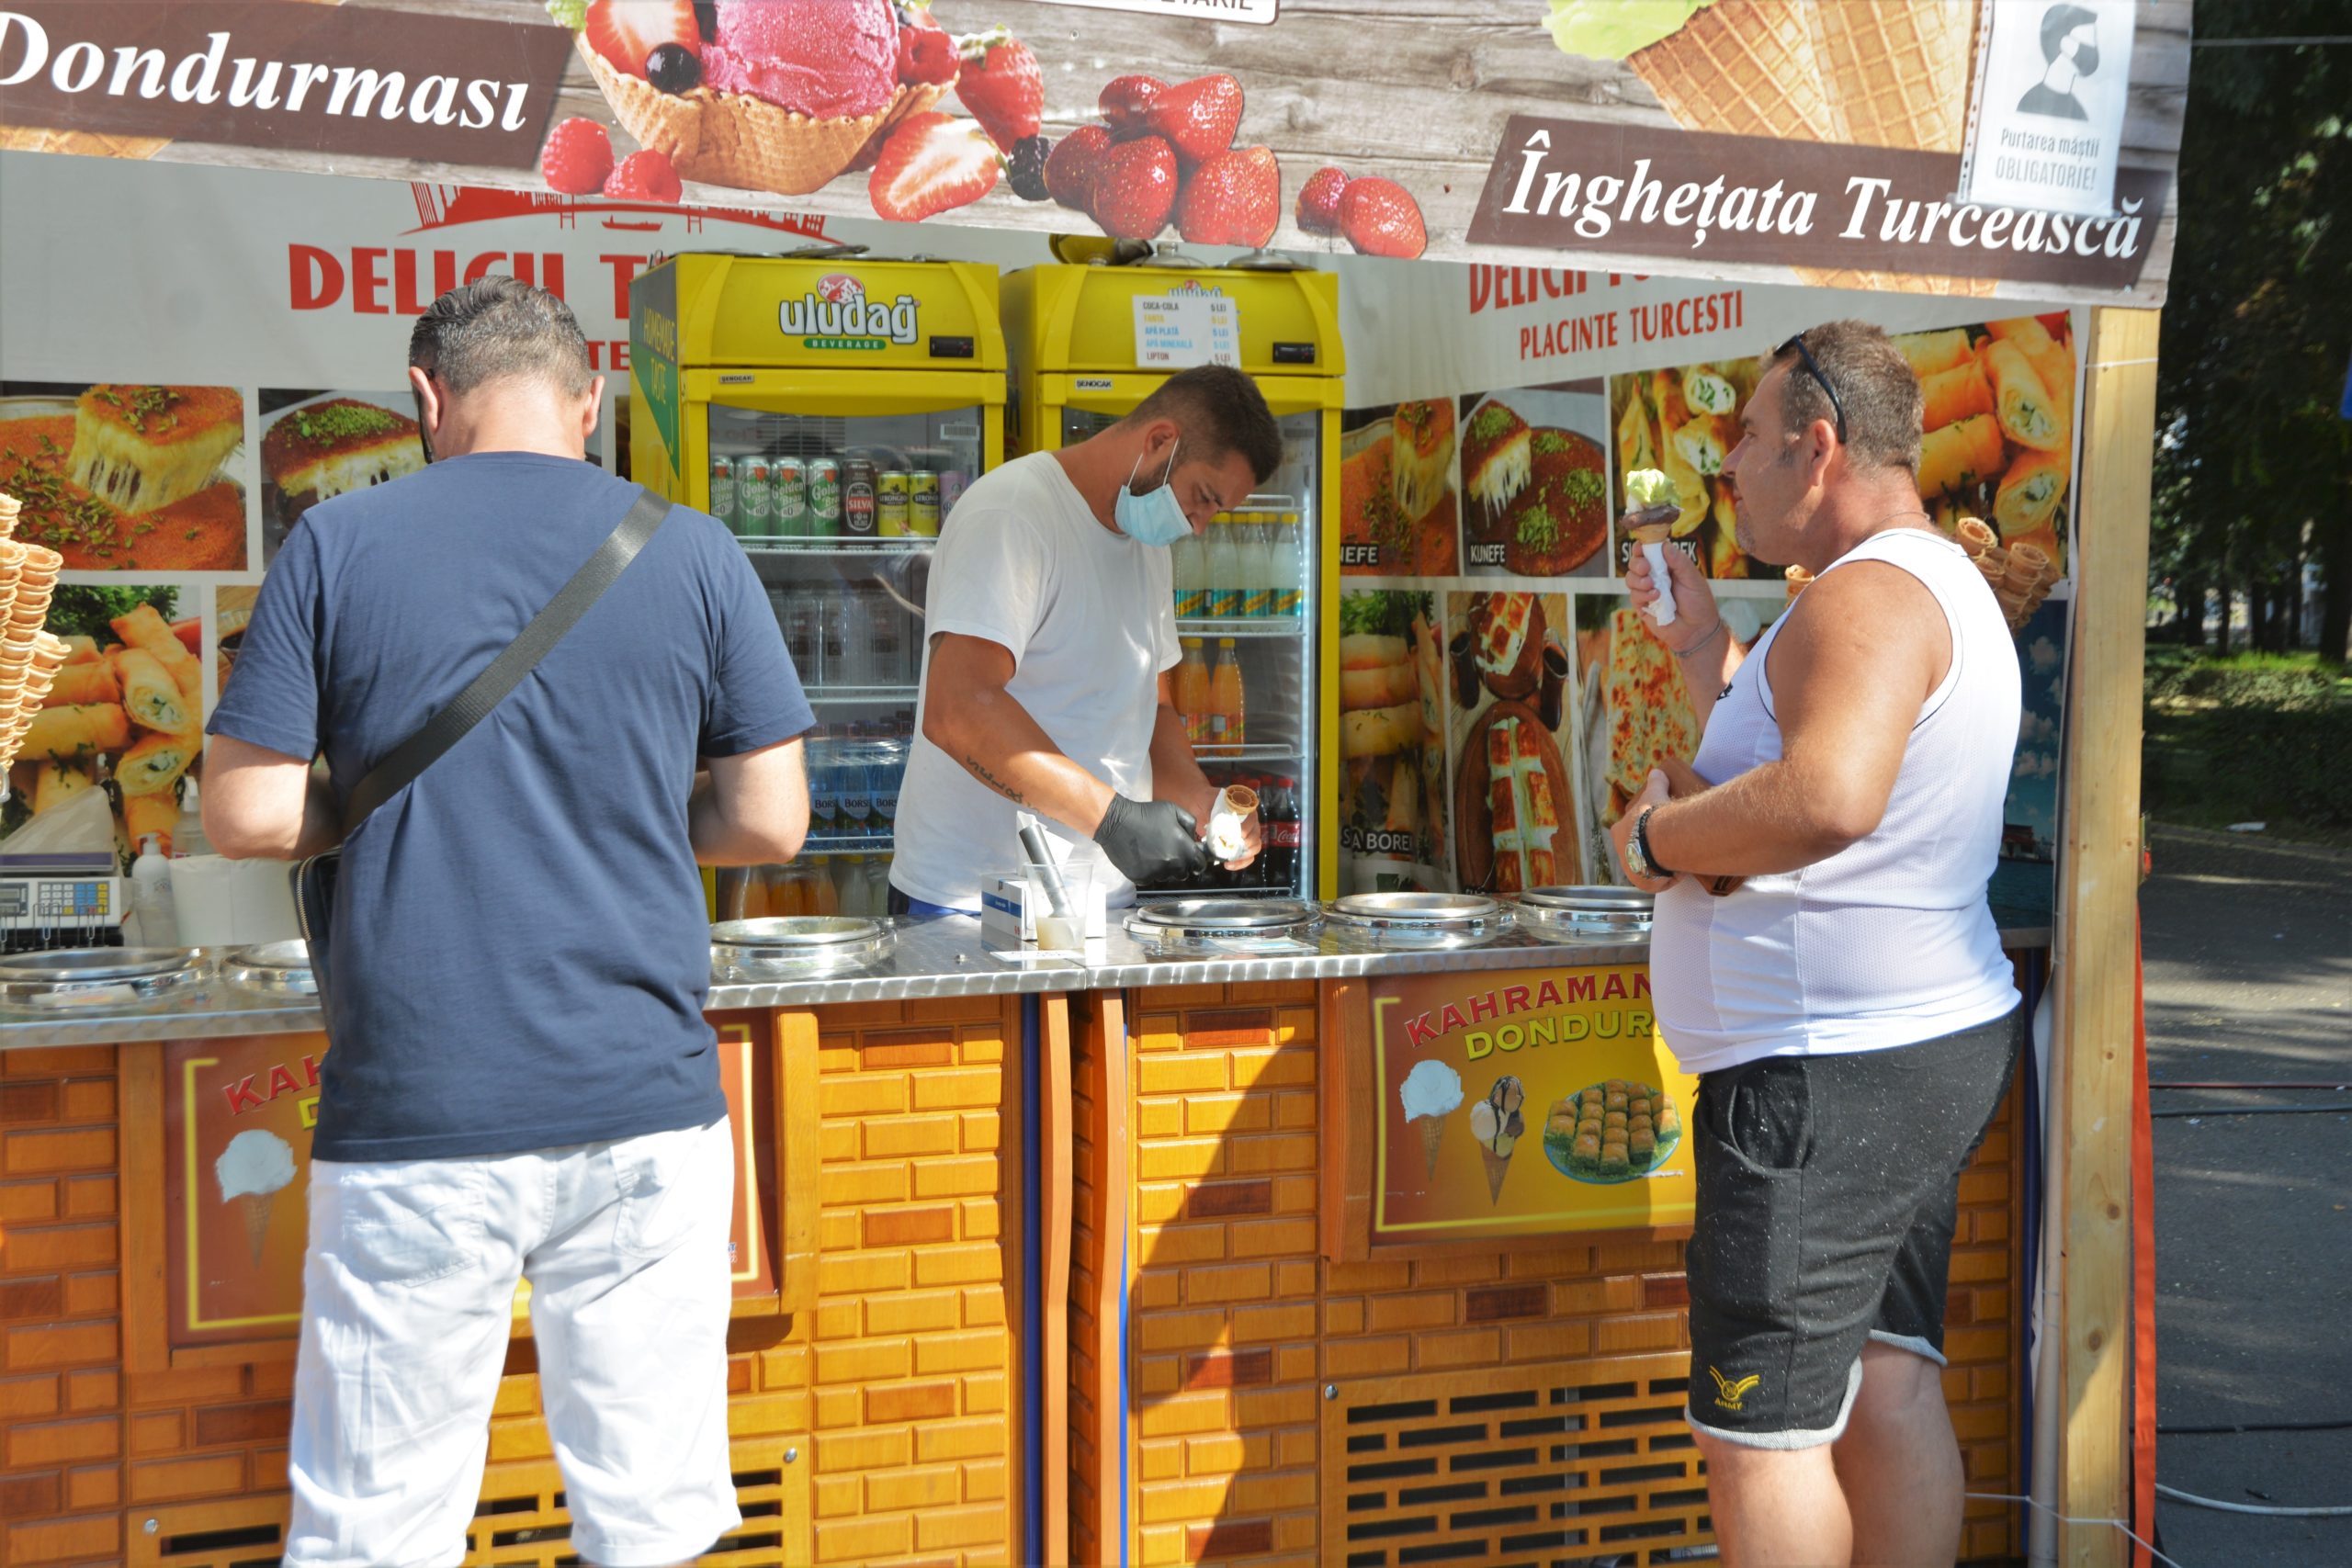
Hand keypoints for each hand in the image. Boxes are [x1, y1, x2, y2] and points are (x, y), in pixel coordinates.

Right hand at [1094, 795, 1209, 883]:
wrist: (1116, 822)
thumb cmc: (1146, 814)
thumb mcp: (1173, 810)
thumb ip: (1190, 823)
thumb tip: (1194, 838)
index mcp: (1183, 849)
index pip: (1200, 865)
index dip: (1197, 861)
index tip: (1192, 858)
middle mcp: (1172, 865)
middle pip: (1183, 873)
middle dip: (1180, 865)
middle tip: (1169, 853)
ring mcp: (1156, 874)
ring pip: (1166, 877)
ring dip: (1164, 869)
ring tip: (1153, 854)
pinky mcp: (1140, 878)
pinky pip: (1151, 879)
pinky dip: (1149, 872)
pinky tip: (1142, 859)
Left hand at [1197, 784, 1264, 869]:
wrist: (1200, 807)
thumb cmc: (1205, 802)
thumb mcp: (1207, 800)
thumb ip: (1210, 806)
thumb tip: (1214, 819)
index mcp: (1244, 809)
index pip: (1252, 818)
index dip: (1248, 827)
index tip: (1241, 834)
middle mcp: (1249, 823)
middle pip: (1256, 835)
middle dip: (1247, 844)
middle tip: (1234, 848)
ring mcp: (1246, 836)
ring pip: (1254, 848)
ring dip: (1244, 856)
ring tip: (1230, 860)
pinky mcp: (1240, 846)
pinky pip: (1247, 857)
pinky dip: (1240, 863)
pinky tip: (1228, 865)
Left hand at [1607, 769, 1680, 893]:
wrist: (1660, 837)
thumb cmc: (1654, 814)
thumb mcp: (1654, 792)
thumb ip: (1655, 782)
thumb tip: (1658, 771)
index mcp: (1618, 832)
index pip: (1626, 832)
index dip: (1641, 831)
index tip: (1656, 829)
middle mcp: (1620, 854)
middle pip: (1636, 853)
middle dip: (1649, 851)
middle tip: (1668, 846)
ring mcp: (1631, 871)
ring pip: (1647, 869)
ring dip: (1658, 866)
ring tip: (1675, 858)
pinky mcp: (1644, 884)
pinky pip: (1659, 882)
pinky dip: (1669, 877)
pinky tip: (1679, 869)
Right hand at [1624, 538, 1719, 653]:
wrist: (1697, 630)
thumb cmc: (1699, 603)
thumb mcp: (1693, 579)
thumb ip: (1679, 562)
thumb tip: (1665, 545)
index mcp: (1667, 566)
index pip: (1650, 552)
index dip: (1642, 547)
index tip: (1640, 546)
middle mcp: (1655, 577)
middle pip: (1635, 563)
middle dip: (1637, 563)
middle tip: (1646, 568)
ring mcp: (1647, 591)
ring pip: (1630, 578)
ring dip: (1639, 580)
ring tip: (1653, 586)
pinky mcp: (1642, 606)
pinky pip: (1634, 595)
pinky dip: (1643, 595)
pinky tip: (1656, 597)